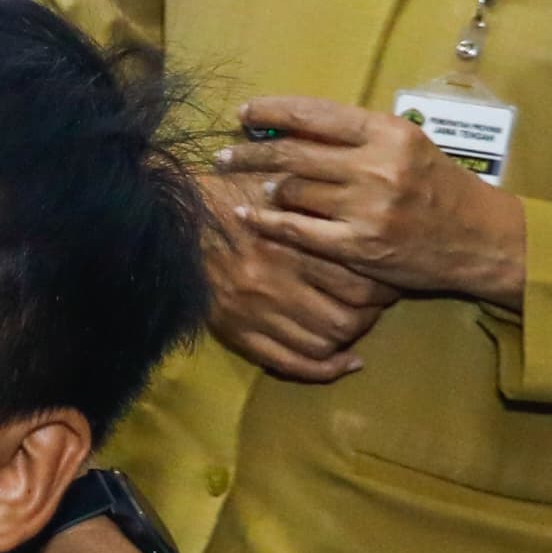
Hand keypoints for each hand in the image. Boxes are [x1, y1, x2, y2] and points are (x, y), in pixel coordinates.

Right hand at [200, 174, 395, 382]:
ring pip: (323, 343)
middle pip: (348, 318)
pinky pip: (290, 364)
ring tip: (353, 323)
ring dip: (347, 339)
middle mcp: (273, 282)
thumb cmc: (226, 191)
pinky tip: (343, 362)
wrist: (166, 216)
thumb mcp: (275, 183)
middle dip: (370, 314)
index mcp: (288, 243)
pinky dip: (323, 369)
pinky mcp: (235, 332)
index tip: (384, 276)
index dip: (381, 285)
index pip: (359, 281)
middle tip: (374, 303)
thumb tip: (364, 219)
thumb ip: (315, 201)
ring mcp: (253, 312)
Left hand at [219, 98, 527, 305]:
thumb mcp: (407, 146)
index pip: (314, 114)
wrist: (480, 238)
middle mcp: (377, 166)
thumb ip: (357, 136)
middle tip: (223, 154)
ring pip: (292, 190)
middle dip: (249, 152)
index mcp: (388, 132)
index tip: (244, 113)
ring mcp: (367, 208)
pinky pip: (297, 229)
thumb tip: (293, 128)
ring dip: (263, 187)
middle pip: (293, 153)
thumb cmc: (440, 186)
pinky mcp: (359, 245)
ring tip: (249, 185)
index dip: (272, 111)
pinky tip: (247, 213)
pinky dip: (266, 219)